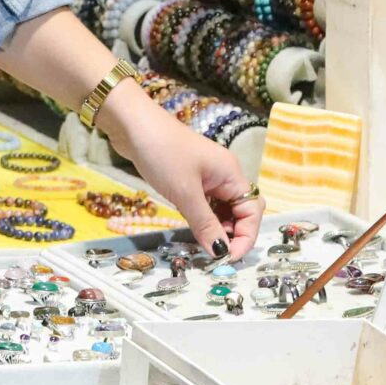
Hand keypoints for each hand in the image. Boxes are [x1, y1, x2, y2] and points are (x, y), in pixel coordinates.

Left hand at [106, 93, 260, 261]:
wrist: (132, 125)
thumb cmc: (162, 153)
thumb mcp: (185, 193)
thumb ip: (205, 224)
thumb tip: (221, 253)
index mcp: (232, 175)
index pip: (253, 212)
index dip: (245, 237)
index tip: (228, 259)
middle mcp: (225, 176)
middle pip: (240, 213)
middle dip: (232, 235)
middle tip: (213, 255)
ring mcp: (208, 176)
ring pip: (222, 211)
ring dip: (216, 229)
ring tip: (201, 246)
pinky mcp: (191, 179)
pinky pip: (206, 205)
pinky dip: (203, 220)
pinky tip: (192, 230)